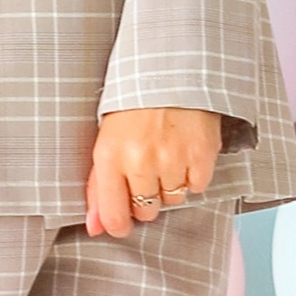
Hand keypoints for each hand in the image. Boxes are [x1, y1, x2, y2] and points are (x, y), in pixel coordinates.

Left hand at [84, 107, 220, 238]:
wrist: (171, 68)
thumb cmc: (135, 102)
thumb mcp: (107, 137)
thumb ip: (99, 185)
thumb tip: (95, 227)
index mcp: (110, 155)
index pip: (113, 214)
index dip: (118, 224)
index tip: (122, 222)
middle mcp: (140, 161)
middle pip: (146, 211)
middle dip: (146, 197)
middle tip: (147, 168)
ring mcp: (172, 159)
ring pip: (172, 200)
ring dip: (170, 183)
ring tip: (166, 153)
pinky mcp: (200, 155)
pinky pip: (197, 186)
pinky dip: (193, 174)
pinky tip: (185, 150)